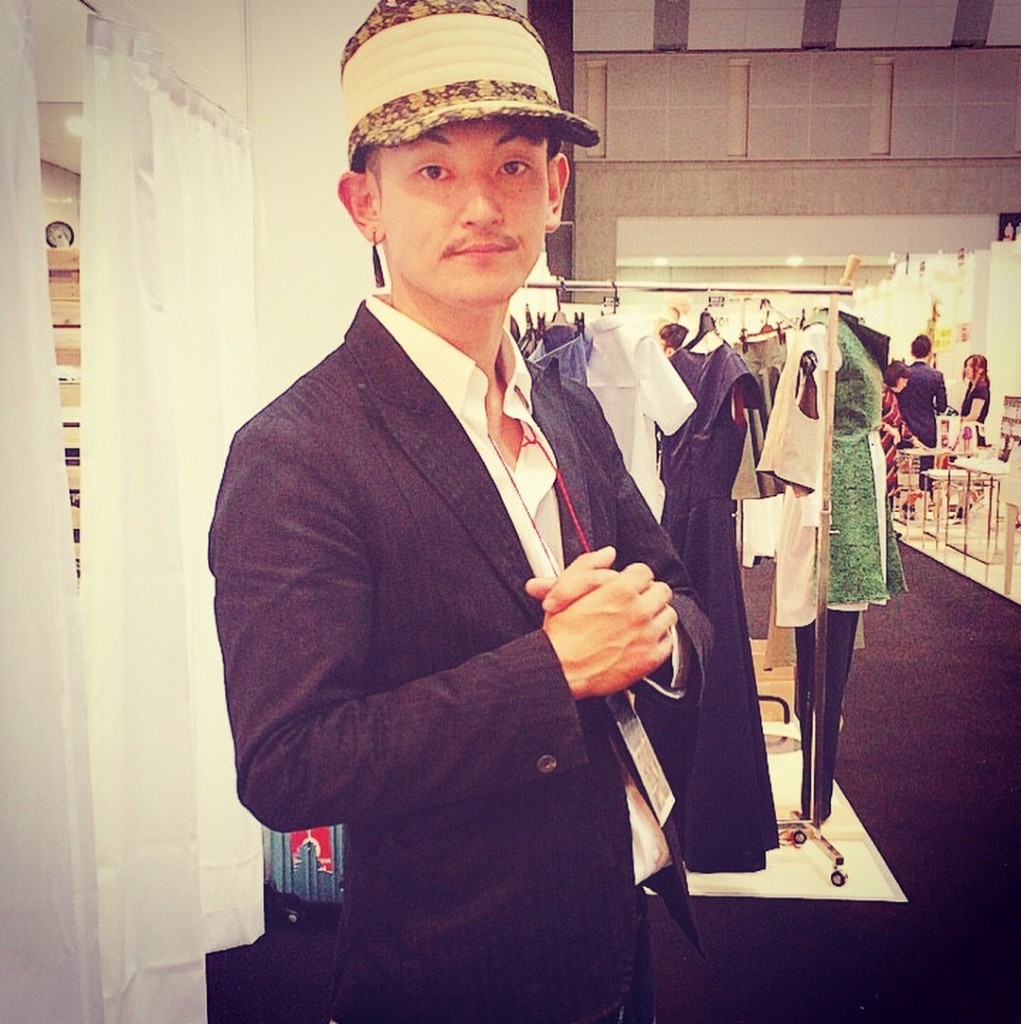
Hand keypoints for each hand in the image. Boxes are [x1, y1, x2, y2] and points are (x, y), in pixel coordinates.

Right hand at [531, 554, 676, 699]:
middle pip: (661, 590)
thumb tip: (606, 555)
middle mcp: (638, 611)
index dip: (633, 577)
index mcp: (620, 591)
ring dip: (655, 615)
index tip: (627, 584)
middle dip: (647, 594)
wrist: (560, 671)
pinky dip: (658, 639)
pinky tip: (642, 640)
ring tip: (638, 620)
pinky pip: (669, 641)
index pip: (644, 571)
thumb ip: (588, 566)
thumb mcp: (565, 589)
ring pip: (668, 614)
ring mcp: (647, 635)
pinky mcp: (650, 658)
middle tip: (634, 601)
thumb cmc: (560, 635)